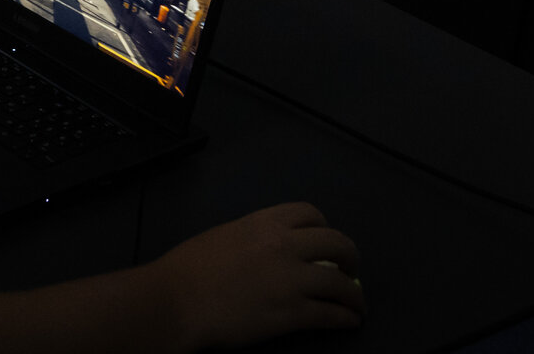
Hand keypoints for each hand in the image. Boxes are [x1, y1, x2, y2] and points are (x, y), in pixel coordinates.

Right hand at [151, 203, 362, 348]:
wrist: (177, 300)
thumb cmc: (188, 269)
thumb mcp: (222, 235)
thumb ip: (252, 237)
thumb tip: (271, 250)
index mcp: (262, 223)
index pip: (309, 214)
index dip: (325, 229)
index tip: (326, 242)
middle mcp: (283, 246)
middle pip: (337, 243)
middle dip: (350, 257)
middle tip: (350, 270)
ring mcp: (291, 280)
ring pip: (341, 283)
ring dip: (354, 294)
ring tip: (356, 303)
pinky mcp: (291, 313)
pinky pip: (331, 314)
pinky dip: (345, 318)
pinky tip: (348, 320)